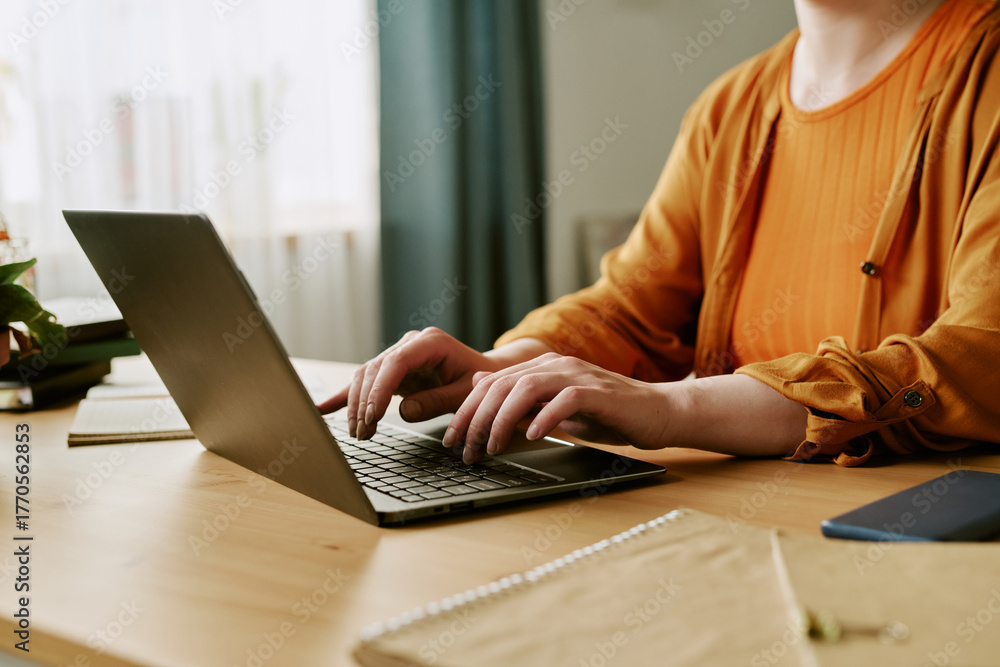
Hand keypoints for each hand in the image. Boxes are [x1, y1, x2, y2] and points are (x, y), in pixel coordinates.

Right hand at [317, 328, 500, 438]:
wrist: (483, 374)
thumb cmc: (478, 382)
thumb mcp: (464, 393)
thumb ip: (437, 401)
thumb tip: (404, 412)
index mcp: (430, 342)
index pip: (395, 363)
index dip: (380, 390)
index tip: (372, 416)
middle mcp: (409, 344)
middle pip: (375, 370)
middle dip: (364, 403)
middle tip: (363, 432)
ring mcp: (398, 355)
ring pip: (365, 376)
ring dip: (356, 405)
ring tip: (359, 433)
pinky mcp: (391, 369)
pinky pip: (365, 382)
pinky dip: (344, 397)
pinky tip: (323, 410)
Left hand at [441, 353, 673, 462]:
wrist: (658, 412)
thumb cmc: (609, 415)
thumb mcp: (557, 410)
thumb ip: (524, 403)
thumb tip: (484, 397)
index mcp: (542, 367)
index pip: (491, 383)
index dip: (467, 411)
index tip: (453, 439)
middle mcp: (556, 365)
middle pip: (502, 384)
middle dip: (477, 418)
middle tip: (465, 449)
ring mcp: (577, 375)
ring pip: (526, 388)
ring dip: (502, 419)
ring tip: (492, 446)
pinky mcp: (598, 392)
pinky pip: (564, 399)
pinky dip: (544, 416)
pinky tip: (532, 435)